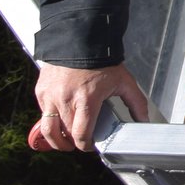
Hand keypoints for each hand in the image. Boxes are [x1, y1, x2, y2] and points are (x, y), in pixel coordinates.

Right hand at [32, 62, 148, 152]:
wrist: (81, 38)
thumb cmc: (102, 60)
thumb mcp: (123, 80)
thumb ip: (135, 102)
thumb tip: (143, 120)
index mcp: (87, 99)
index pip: (80, 135)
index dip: (85, 145)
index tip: (90, 145)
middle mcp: (66, 100)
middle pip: (65, 134)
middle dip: (72, 142)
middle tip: (80, 141)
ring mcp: (50, 96)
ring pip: (48, 129)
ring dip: (55, 139)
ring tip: (63, 141)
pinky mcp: (41, 90)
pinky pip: (42, 112)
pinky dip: (50, 119)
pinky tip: (60, 117)